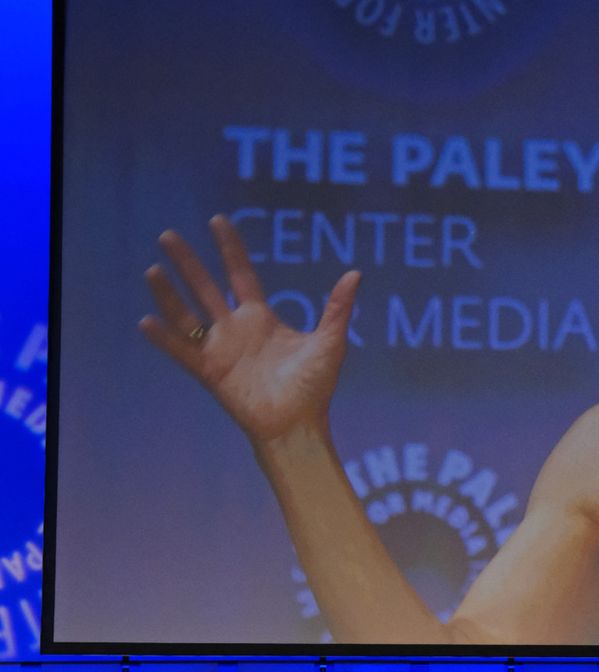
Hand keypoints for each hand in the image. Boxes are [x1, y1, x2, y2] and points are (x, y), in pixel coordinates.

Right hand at [140, 215, 360, 443]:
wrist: (299, 425)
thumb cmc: (315, 387)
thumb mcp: (329, 342)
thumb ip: (337, 308)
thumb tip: (355, 274)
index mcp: (261, 318)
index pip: (240, 274)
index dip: (229, 248)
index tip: (217, 220)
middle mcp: (236, 329)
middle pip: (205, 287)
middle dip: (187, 262)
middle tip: (167, 236)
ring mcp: (220, 350)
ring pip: (186, 315)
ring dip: (168, 295)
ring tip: (152, 270)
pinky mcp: (210, 373)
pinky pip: (182, 352)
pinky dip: (164, 338)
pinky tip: (146, 321)